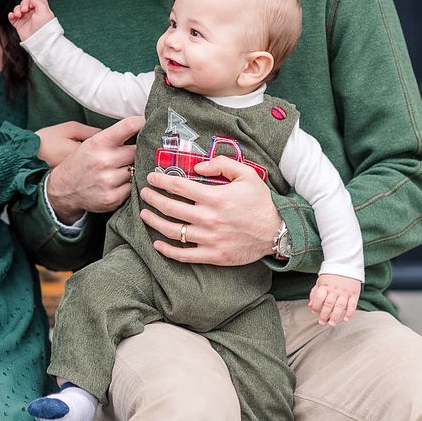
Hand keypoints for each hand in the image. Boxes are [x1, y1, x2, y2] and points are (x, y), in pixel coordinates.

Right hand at [8, 0, 55, 41]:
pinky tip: (13, 16)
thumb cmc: (45, 28)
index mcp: (41, 9)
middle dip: (23, 4)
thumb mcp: (45, 11)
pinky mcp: (19, 25)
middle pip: (25, 3)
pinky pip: (12, 18)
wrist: (40, 40)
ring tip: (18, 14)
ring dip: (17, 9)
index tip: (32, 3)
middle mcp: (33, 13)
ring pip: (18, 9)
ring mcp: (26, 19)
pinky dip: (11, 15)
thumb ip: (39, 1)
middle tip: (25, 10)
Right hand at [46, 115, 143, 223]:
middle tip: (134, 153)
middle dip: (138, 151)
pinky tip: (120, 182)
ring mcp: (108, 181)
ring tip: (124, 168)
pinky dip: (130, 184)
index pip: (128, 126)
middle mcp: (104, 160)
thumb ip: (115, 136)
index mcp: (98, 142)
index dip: (143, 123)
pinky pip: (133, 187)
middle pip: (137, 150)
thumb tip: (142, 127)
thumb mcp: (91, 143)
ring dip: (135, 169)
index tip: (150, 123)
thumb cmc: (82, 162)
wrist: (64, 189)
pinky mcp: (113, 198)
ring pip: (137, 170)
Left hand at [138, 155, 278, 266]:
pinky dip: (167, 250)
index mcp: (215, 197)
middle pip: (170, 207)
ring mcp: (209, 239)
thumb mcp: (247, 174)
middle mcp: (208, 218)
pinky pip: (183, 255)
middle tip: (144, 194)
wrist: (277, 232)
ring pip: (172, 231)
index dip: (160, 181)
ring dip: (154, 222)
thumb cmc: (260, 202)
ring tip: (144, 214)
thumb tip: (198, 165)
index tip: (151, 178)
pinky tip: (156, 243)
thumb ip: (222, 164)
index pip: (178, 186)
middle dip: (152, 199)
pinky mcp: (212, 256)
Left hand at [308, 273, 360, 326]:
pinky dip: (349, 312)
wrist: (347, 265)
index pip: (319, 297)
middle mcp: (335, 290)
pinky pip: (352, 304)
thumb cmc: (331, 276)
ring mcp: (345, 292)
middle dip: (324, 314)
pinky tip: (346, 319)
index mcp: (325, 286)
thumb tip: (310, 306)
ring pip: (340, 306)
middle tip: (321, 322)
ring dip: (335, 316)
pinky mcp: (354, 294)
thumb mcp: (321, 282)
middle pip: (329, 303)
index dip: (316, 305)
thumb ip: (315, 294)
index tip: (314, 311)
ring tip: (331, 324)